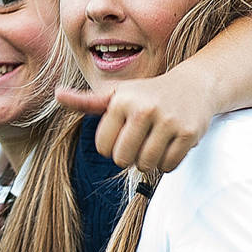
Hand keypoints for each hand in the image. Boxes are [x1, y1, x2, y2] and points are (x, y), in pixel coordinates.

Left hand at [56, 68, 219, 172]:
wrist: (195, 85)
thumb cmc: (147, 94)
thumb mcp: (117, 94)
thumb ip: (86, 101)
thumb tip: (57, 94)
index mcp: (121, 101)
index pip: (103, 148)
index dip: (112, 146)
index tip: (123, 133)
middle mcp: (144, 108)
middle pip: (122, 159)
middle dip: (129, 157)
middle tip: (140, 142)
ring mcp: (168, 121)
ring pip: (146, 165)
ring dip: (149, 161)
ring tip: (155, 143)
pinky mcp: (188, 133)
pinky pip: (168, 166)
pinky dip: (167, 163)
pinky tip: (170, 145)